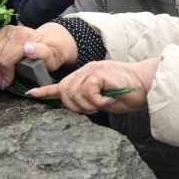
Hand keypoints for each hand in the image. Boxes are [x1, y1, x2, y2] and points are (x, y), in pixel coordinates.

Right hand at [0, 23, 77, 90]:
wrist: (49, 40)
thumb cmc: (51, 52)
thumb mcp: (53, 56)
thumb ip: (43, 53)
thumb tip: (28, 49)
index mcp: (23, 37)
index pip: (5, 59)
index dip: (4, 75)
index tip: (6, 85)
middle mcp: (9, 32)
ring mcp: (0, 32)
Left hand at [28, 58, 159, 113]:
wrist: (147, 86)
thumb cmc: (128, 95)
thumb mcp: (102, 101)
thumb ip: (87, 101)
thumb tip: (74, 107)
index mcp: (85, 76)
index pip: (61, 83)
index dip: (45, 90)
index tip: (31, 95)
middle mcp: (86, 70)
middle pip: (63, 91)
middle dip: (74, 106)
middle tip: (93, 109)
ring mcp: (91, 69)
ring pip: (74, 94)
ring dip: (88, 106)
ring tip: (104, 103)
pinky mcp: (98, 72)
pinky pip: (87, 92)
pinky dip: (96, 101)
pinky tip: (107, 99)